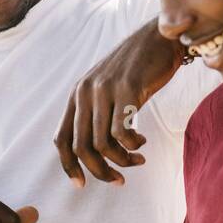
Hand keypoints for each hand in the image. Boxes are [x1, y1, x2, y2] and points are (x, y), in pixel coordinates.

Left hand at [54, 17, 186, 186]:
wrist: (160, 37)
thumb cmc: (138, 67)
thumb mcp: (109, 87)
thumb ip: (98, 112)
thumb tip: (98, 151)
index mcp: (77, 94)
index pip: (61, 139)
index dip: (69, 166)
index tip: (81, 185)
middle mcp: (86, 92)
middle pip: (82, 147)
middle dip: (100, 171)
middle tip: (119, 180)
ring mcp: (105, 90)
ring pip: (103, 144)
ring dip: (122, 161)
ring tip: (137, 160)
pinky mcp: (127, 89)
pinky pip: (123, 132)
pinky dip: (132, 146)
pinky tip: (142, 142)